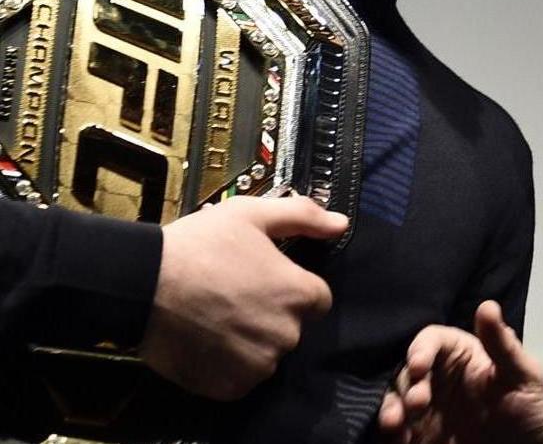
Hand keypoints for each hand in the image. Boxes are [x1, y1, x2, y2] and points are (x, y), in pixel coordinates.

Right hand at [140, 194, 345, 399]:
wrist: (142, 284)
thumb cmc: (200, 245)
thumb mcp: (253, 214)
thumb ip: (303, 217)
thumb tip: (340, 223)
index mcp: (298, 294)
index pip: (317, 299)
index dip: (293, 289)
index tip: (266, 281)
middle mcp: (286, 334)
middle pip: (291, 327)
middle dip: (270, 314)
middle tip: (234, 296)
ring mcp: (257, 365)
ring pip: (265, 354)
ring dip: (249, 341)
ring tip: (216, 317)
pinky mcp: (227, 387)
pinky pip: (239, 378)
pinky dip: (226, 365)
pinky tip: (206, 340)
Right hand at [377, 301, 542, 443]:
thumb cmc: (527, 408)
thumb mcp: (522, 375)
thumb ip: (502, 345)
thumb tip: (488, 306)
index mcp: (461, 354)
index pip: (433, 340)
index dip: (421, 348)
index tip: (419, 365)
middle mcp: (437, 378)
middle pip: (408, 370)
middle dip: (407, 384)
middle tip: (418, 403)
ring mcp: (425, 408)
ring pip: (395, 399)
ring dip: (391, 408)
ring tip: (395, 424)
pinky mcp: (418, 436)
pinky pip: (394, 431)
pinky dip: (390, 434)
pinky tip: (399, 438)